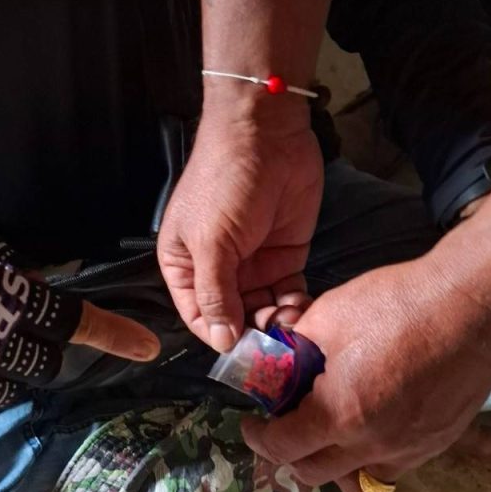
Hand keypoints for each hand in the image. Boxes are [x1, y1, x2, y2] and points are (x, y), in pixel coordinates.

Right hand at [157, 96, 321, 351]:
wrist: (266, 134)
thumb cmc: (224, 183)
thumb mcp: (211, 242)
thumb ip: (215, 295)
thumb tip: (222, 343)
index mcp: (185, 267)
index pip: (199, 318)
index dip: (219, 338)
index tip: (243, 357)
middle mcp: (218, 272)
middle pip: (234, 319)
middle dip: (253, 335)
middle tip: (276, 350)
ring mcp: (252, 266)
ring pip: (263, 311)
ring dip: (277, 325)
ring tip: (293, 331)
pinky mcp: (284, 258)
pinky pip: (289, 295)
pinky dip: (296, 307)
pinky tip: (305, 313)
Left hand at [241, 254, 490, 491]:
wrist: (472, 306)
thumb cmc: (397, 304)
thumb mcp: (327, 317)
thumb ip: (294, 352)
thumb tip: (275, 366)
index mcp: (338, 413)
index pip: (282, 448)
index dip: (259, 438)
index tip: (254, 426)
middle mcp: (371, 444)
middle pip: (313, 473)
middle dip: (290, 454)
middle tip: (286, 428)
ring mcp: (407, 449)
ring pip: (354, 479)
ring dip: (332, 464)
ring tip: (328, 435)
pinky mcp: (435, 444)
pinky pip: (391, 468)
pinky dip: (370, 458)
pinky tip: (370, 428)